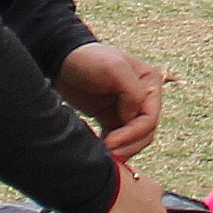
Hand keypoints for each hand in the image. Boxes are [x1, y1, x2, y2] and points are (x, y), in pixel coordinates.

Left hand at [57, 40, 168, 162]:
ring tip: (103, 153)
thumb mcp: (114, 68)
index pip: (150, 118)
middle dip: (128, 145)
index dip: (133, 133)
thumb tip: (133, 117)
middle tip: (108, 153)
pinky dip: (114, 148)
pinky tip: (101, 149)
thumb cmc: (88, 59)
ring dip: (122, 149)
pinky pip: (121, 140)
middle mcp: (144, 97)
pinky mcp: (113, 118)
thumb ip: (132, 92)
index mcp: (150, 83)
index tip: (111, 142)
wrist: (62, 61)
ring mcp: (129, 109)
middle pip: (146, 132)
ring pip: (135, 139)